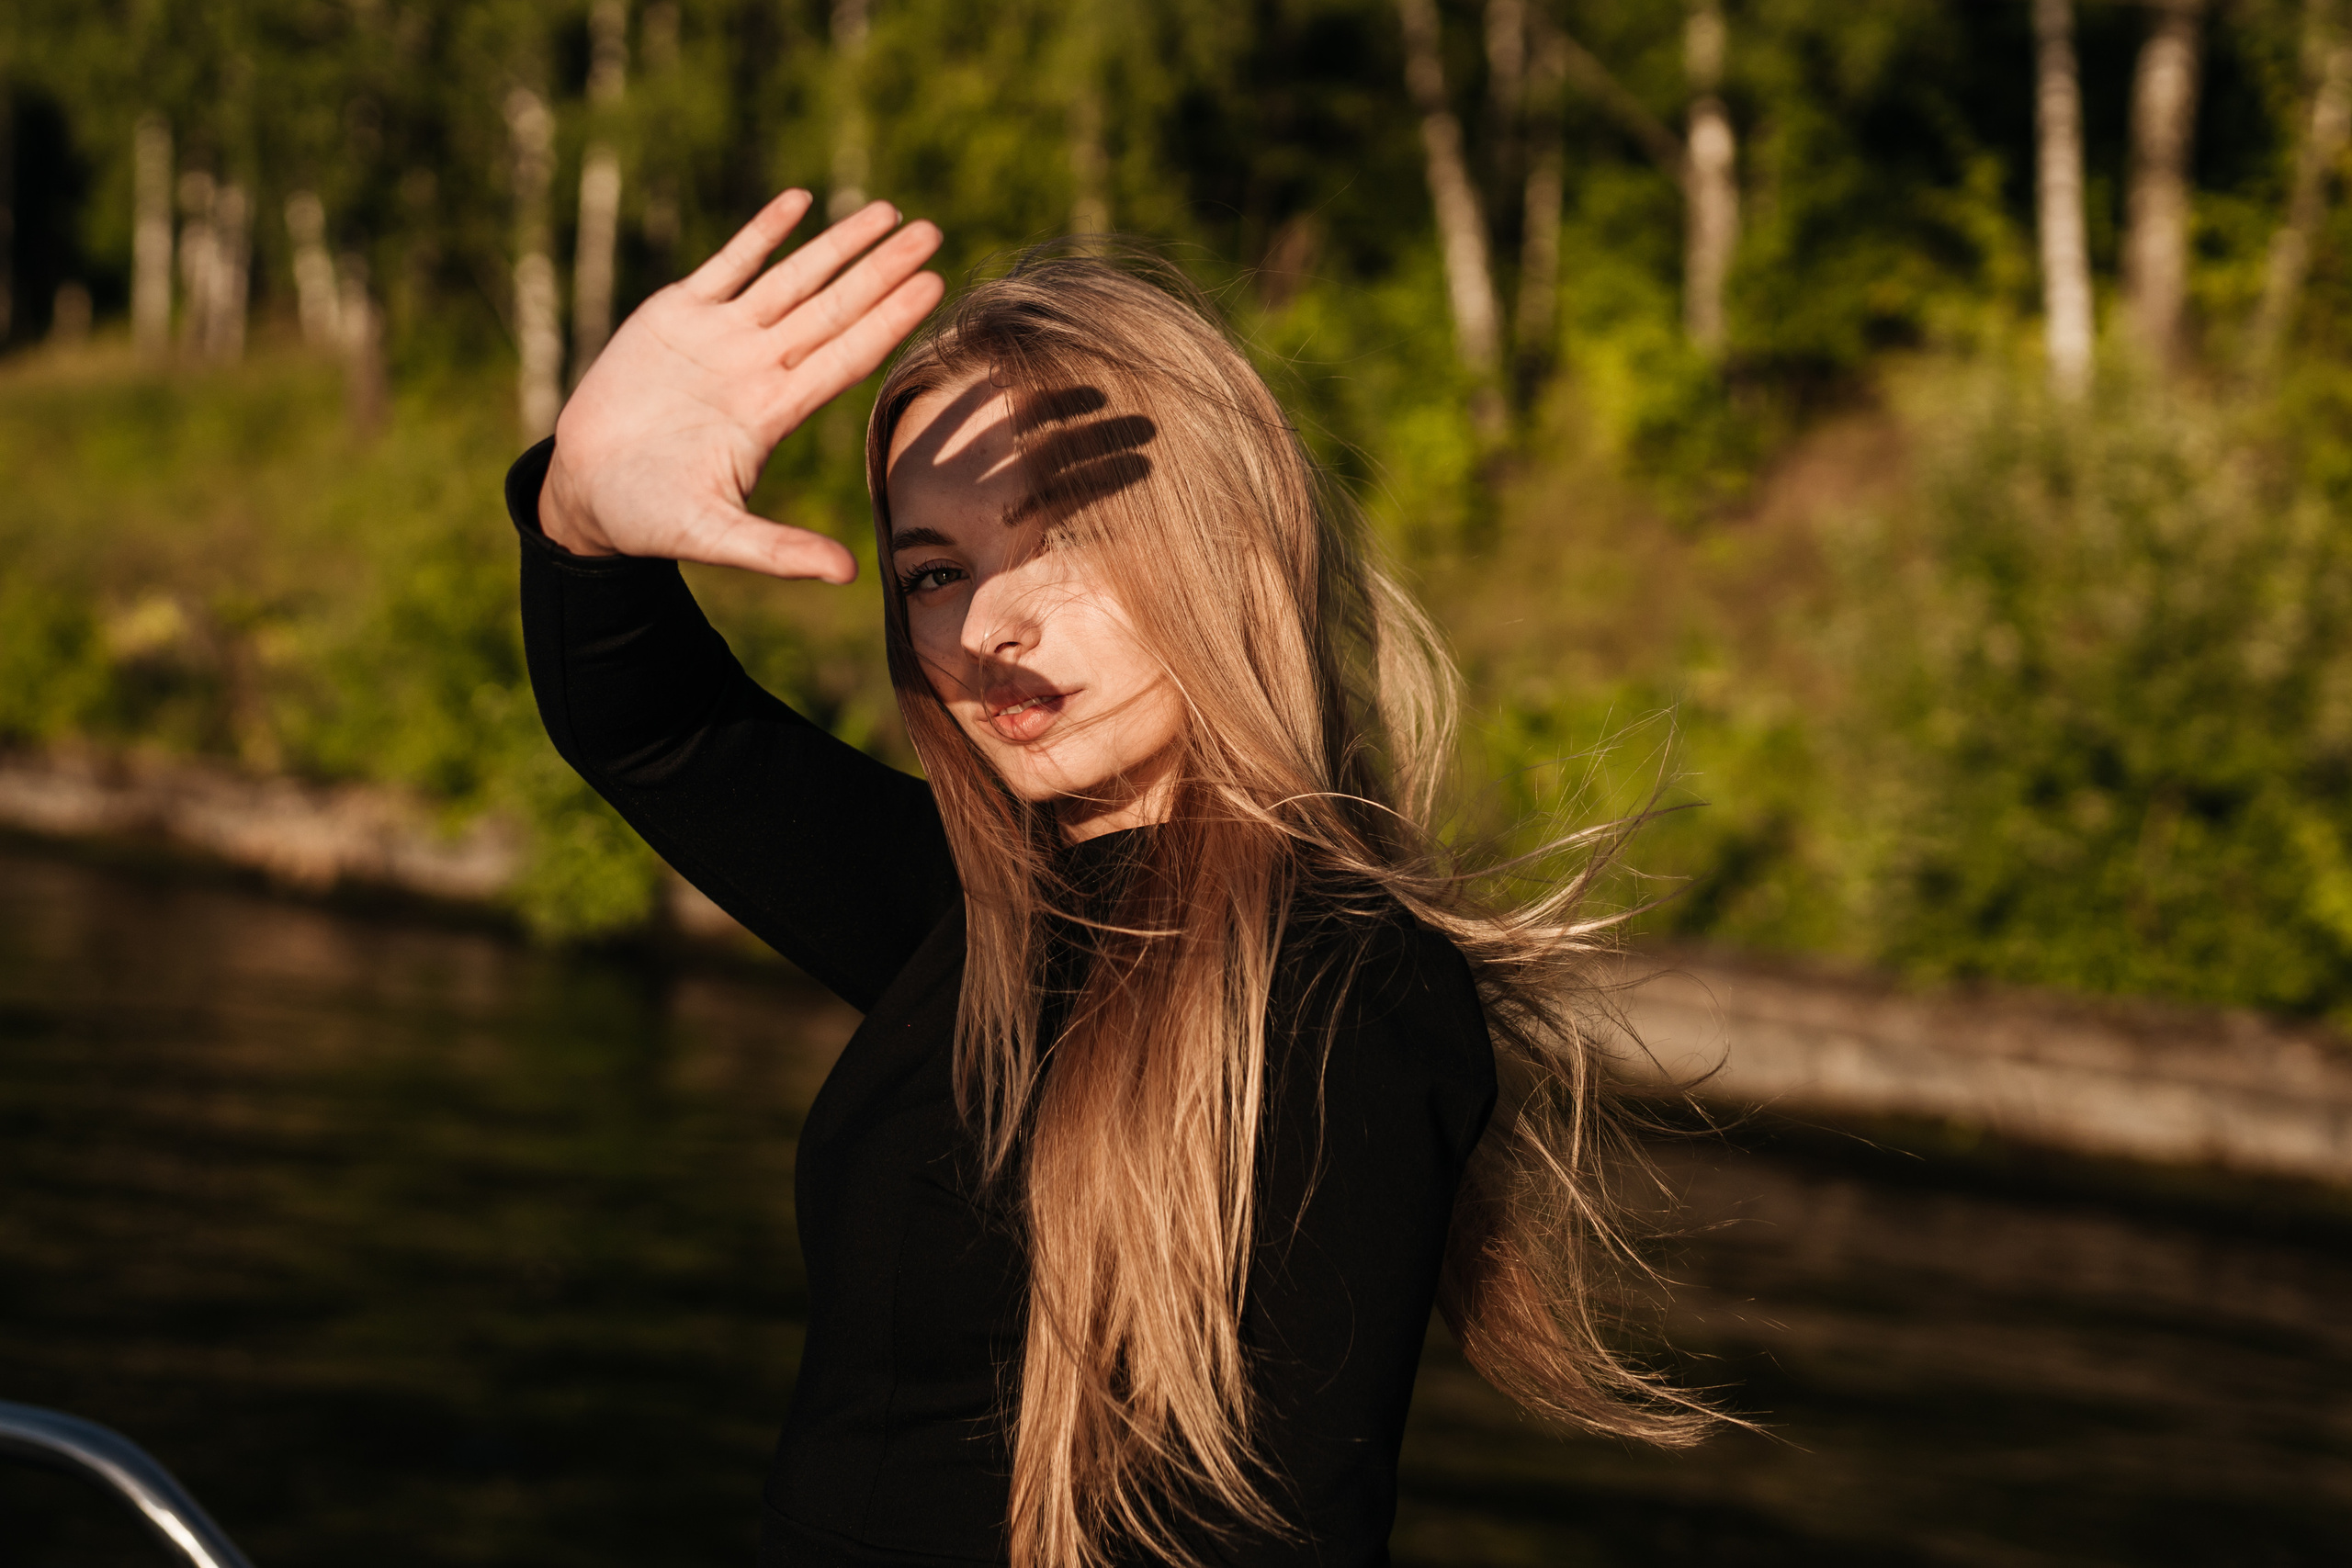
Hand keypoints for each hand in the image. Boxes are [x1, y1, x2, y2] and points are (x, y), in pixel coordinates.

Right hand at [539, 192, 944, 582]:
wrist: (585, 491)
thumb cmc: (650, 518)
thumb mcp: (715, 536)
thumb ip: (780, 552)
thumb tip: (850, 575)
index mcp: (771, 412)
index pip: (845, 357)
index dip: (889, 320)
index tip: (932, 285)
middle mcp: (757, 367)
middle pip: (832, 309)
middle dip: (879, 270)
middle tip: (930, 232)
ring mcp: (720, 337)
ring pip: (791, 279)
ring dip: (838, 246)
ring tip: (887, 212)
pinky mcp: (675, 314)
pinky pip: (728, 264)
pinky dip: (762, 233)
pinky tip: (801, 203)